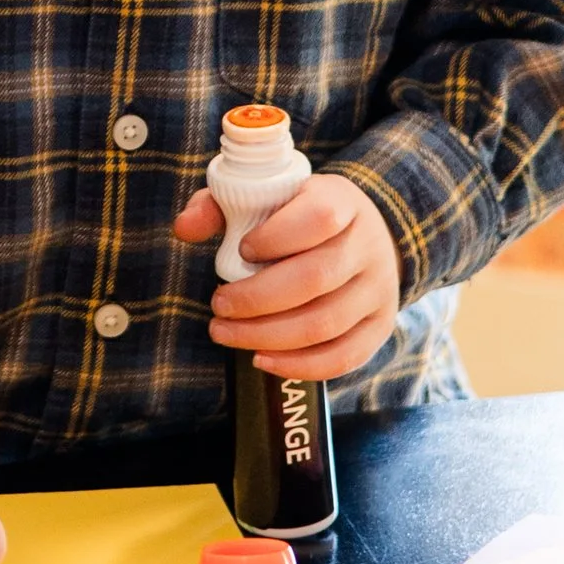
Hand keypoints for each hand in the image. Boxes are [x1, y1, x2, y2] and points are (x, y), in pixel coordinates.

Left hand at [173, 170, 400, 381]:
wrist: (366, 235)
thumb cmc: (300, 217)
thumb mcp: (268, 198)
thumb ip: (221, 206)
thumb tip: (184, 229)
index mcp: (343, 203)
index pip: (319, 218)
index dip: (276, 237)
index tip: (242, 250)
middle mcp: (368, 247)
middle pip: (315, 279)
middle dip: (256, 299)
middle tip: (218, 305)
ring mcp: (378, 291)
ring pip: (325, 324)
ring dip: (267, 336)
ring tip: (226, 332)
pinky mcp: (378, 327)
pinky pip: (343, 357)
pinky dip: (298, 366)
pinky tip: (261, 359)